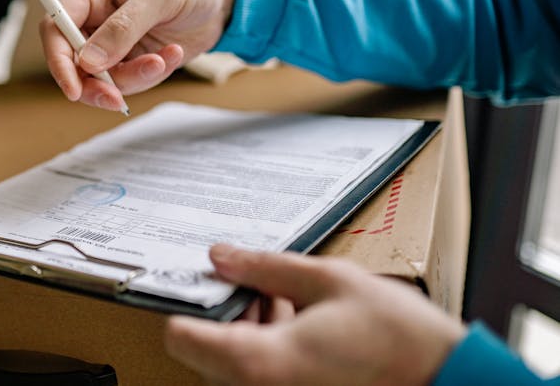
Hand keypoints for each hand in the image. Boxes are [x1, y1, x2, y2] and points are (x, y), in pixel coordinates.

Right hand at [40, 0, 237, 110]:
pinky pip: (129, 81)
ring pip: (101, 78)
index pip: (56, 26)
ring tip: (164, 59)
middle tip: (115, 99)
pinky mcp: (131, 59)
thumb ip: (124, 27)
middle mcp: (95, 16)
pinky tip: (173, 54)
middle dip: (94, 84)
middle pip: (72, 61)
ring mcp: (112, 41)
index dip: (58, 59)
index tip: (73, 88)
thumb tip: (90, 62)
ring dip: (132, 78)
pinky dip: (151, 75)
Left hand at [164, 245, 465, 385]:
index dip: (184, 304)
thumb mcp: (328, 280)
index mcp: (261, 361)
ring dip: (246, 332)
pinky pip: (258, 377)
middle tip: (257, 287)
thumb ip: (265, 267)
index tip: (198, 282)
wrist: (446, 380)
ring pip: (231, 366)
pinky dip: (265, 351)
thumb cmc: (397, 337)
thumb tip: (221, 256)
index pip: (181, 337)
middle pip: (206, 352)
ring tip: (284, 302)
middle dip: (227, 313)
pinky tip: (296, 325)